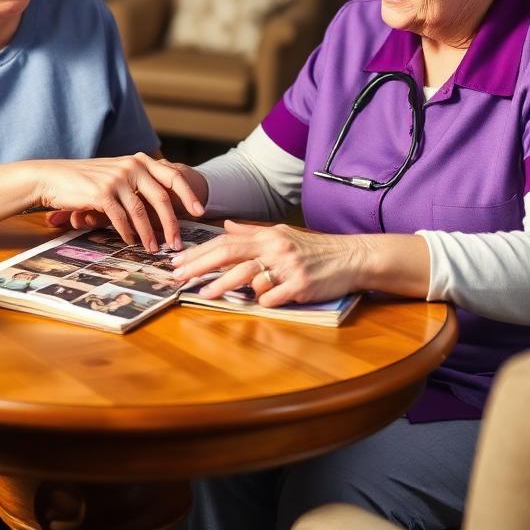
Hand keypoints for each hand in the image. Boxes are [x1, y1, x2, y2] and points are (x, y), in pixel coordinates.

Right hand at [32, 154, 204, 251]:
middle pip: (161, 197)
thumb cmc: (87, 180)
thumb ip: (138, 182)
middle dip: (172, 223)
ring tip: (155, 250)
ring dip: (150, 234)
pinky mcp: (102, 193)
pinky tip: (131, 242)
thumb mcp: (117, 173)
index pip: (172, 176)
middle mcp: (131, 166)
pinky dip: (128, 233)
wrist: (53, 178)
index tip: (200, 212)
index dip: (188, 194)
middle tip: (177, 243)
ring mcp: (117, 179)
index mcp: (139, 160)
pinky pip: (122, 218)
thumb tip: (163, 206)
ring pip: (142, 212)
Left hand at [170, 220, 368, 306]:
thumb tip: (226, 226)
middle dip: (200, 265)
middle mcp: (274, 247)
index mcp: (267, 235)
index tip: (177, 261)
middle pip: (229, 254)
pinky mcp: (301, 286)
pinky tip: (255, 304)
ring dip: (223, 284)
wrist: (352, 257)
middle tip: (178, 276)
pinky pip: (274, 296)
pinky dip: (263, 300)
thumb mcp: (282, 234)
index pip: (225, 241)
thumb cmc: (315, 248)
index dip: (199, 251)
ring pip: (248, 274)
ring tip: (203, 293)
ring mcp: (287, 267)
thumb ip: (252, 232)